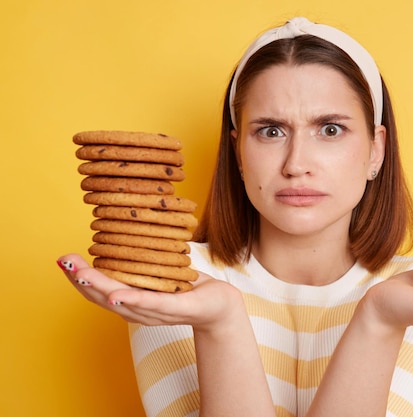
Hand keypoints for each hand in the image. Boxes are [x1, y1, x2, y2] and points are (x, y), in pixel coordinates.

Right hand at [56, 253, 244, 329]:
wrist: (219, 306)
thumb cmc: (187, 287)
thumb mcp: (159, 271)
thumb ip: (139, 258)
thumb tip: (124, 227)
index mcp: (131, 300)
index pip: (99, 290)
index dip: (79, 277)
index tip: (63, 260)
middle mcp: (137, 310)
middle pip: (103, 296)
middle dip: (81, 279)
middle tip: (65, 261)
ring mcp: (155, 312)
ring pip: (122, 300)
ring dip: (100, 286)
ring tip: (82, 272)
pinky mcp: (175, 309)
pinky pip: (151, 304)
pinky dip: (133, 300)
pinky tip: (119, 294)